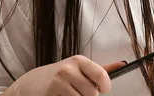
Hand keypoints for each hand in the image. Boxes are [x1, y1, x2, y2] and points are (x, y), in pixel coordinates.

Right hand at [6, 55, 125, 95]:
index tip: (103, 90)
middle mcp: (68, 69)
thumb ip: (100, 69)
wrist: (31, 84)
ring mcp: (58, 82)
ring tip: (71, 95)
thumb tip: (122, 64)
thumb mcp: (79, 68)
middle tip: (81, 92)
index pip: (101, 76)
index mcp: (79, 61)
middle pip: (92, 94)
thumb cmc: (60, 76)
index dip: (105, 87)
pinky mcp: (51, 94)